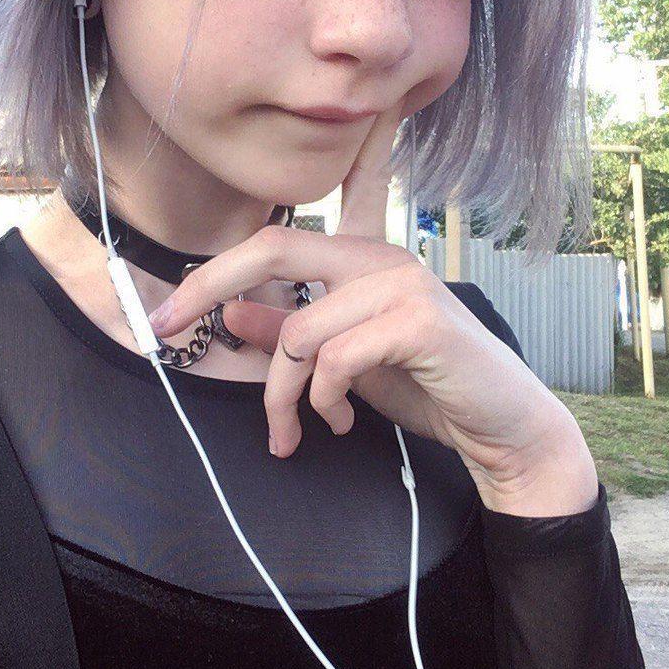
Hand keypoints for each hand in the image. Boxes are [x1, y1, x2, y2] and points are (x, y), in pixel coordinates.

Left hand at [149, 102, 597, 515]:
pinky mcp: (419, 321)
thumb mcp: (344, 361)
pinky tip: (343, 420)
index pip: (275, 241)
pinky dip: (324, 400)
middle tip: (166, 329)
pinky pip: (337, 358)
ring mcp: (402, 283)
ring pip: (301, 328)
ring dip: (284, 393)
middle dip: (209, 286)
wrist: (503, 426)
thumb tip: (232, 312)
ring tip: (300, 427)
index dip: (213, 268)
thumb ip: (292, 331)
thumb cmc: (426, 384)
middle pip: (275, 248)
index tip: (166, 311)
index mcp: (359, 258)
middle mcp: (379, 257)